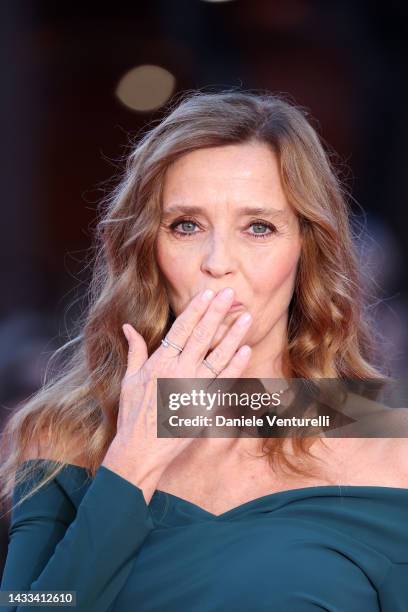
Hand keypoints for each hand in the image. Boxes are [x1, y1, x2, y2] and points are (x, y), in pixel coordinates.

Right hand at [102, 287, 252, 495]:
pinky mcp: (205, 405)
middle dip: (216, 313)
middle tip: (230, 293)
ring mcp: (194, 388)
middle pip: (201, 336)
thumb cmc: (133, 415)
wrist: (141, 450)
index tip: (207, 293)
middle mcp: (178, 372)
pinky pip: (223, 382)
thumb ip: (135, 351)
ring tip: (246, 317)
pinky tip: (245, 350)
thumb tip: (128, 327)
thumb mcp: (129, 379)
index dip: (195, 310)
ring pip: (217, 356)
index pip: (181, 329)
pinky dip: (235, 365)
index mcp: (159, 363)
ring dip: (233, 335)